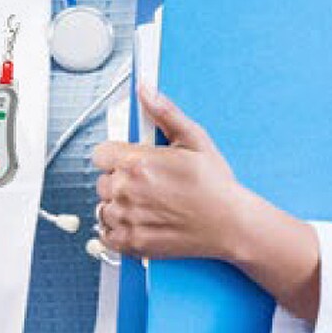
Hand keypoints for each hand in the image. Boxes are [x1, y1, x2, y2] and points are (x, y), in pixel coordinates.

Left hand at [90, 88, 262, 261]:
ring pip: (103, 208)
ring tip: (147, 206)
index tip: (131, 163)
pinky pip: (105, 236)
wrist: (231, 224)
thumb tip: (145, 89)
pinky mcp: (131, 243)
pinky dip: (118, 231)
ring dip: (118, 207)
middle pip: (102, 181)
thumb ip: (164, 112)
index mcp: (137, 162)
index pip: (100, 154)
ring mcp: (127, 219)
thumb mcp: (194, 139)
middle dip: (120, 181)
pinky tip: (139, 223)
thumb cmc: (215, 184)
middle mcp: (126, 190)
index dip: (116, 157)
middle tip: (148, 186)